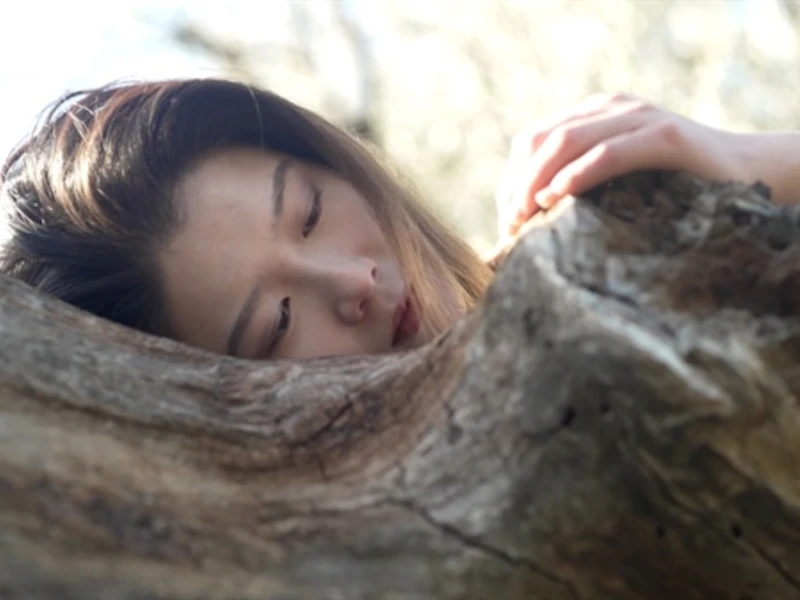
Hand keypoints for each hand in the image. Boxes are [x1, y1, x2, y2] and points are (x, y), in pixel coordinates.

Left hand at [496, 93, 748, 237]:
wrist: (744, 170)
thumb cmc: (674, 185)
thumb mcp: (617, 182)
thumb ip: (579, 185)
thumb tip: (526, 219)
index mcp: (593, 115)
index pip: (533, 140)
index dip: (512, 179)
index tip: (507, 220)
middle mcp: (611, 108)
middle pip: (542, 140)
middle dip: (519, 183)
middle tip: (511, 225)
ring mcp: (638, 117)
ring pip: (568, 140)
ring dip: (538, 180)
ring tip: (525, 216)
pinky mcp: (665, 136)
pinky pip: (609, 152)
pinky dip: (578, 174)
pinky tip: (557, 197)